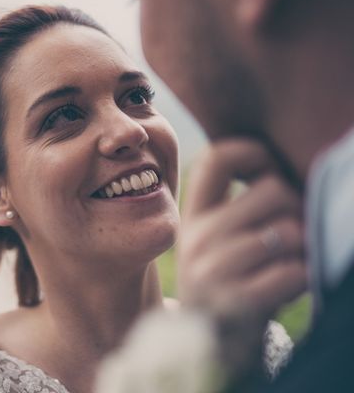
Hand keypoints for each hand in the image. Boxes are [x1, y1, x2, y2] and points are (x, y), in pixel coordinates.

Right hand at [177, 138, 306, 378]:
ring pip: (289, 232)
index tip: (268, 171)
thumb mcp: (220, 240)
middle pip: (272, 190)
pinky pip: (293, 272)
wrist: (210, 345)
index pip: (217, 158)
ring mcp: (212, 270)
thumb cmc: (232, 281)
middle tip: (293, 231)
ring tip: (291, 261)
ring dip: (304, 248)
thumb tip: (286, 167)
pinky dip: (303, 278)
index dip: (253, 153)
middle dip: (297, 208)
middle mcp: (197, 236)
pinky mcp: (235, 302)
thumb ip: (242, 206)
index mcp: (194, 214)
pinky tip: (289, 285)